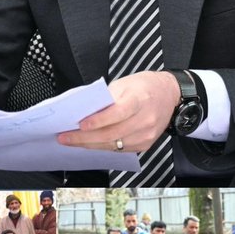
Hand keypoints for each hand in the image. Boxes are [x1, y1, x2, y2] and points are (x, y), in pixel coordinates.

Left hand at [57, 71, 179, 152]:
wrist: (169, 94)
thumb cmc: (143, 86)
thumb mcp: (123, 84)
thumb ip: (105, 99)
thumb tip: (84, 113)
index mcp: (140, 99)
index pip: (118, 113)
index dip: (98, 120)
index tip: (80, 124)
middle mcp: (145, 119)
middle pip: (112, 133)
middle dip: (84, 137)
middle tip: (65, 137)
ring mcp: (146, 135)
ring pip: (113, 144)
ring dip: (89, 144)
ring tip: (71, 141)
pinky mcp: (145, 144)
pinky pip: (119, 149)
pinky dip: (101, 146)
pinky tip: (88, 143)